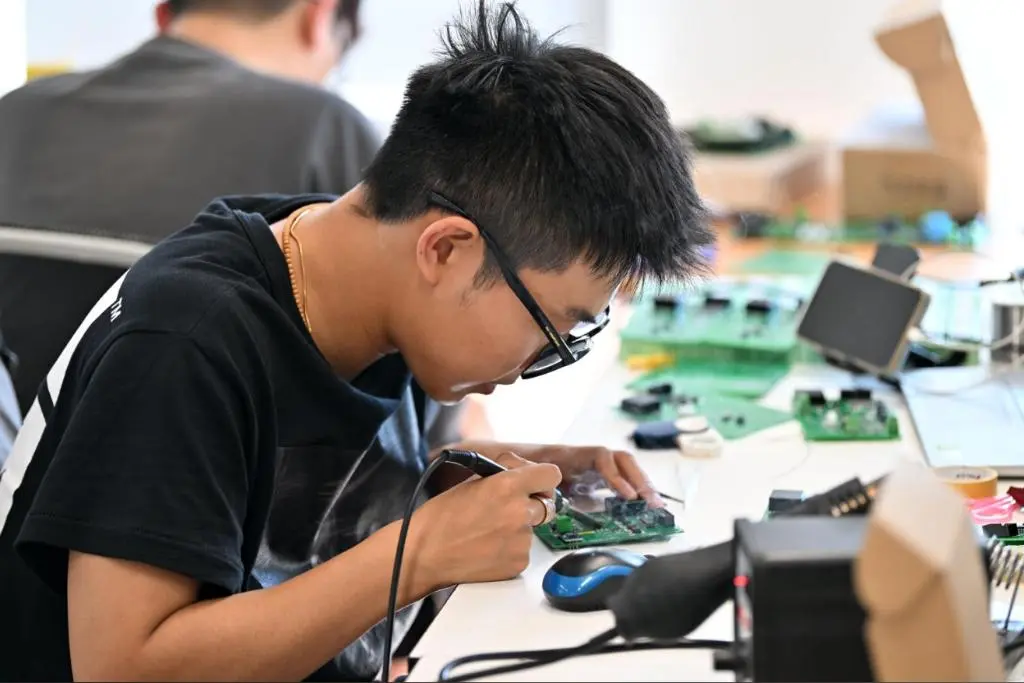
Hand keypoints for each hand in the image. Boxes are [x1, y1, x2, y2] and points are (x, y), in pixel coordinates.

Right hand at [408, 452, 561, 589]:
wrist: (425, 555)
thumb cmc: (441, 518)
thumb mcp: (472, 481)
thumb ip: (504, 472)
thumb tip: (523, 469)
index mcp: (508, 486)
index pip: (551, 475)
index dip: (543, 480)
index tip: (538, 485)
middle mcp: (519, 512)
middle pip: (547, 505)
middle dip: (533, 505)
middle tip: (510, 510)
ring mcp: (521, 541)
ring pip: (533, 530)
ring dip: (518, 529)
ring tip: (488, 532)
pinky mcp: (519, 563)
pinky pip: (524, 551)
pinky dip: (511, 550)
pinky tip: (488, 548)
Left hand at [521, 444, 663, 507]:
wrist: (515, 459)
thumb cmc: (521, 464)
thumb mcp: (524, 469)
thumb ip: (530, 475)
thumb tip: (538, 486)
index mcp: (572, 454)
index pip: (602, 458)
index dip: (615, 476)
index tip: (626, 496)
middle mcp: (588, 457)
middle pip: (622, 460)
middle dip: (639, 479)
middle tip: (651, 502)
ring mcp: (594, 466)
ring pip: (625, 469)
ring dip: (642, 485)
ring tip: (655, 505)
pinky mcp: (595, 479)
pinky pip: (619, 481)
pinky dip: (634, 491)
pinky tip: (644, 507)